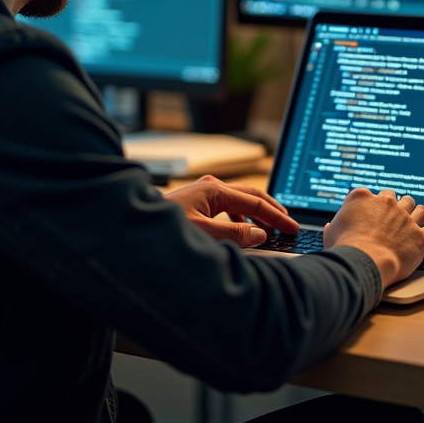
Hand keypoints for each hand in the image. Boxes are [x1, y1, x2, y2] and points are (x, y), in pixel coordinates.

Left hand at [165, 175, 299, 246]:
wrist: (130, 229)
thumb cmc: (161, 231)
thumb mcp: (203, 235)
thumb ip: (235, 235)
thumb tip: (261, 234)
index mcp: (214, 190)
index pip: (255, 202)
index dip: (276, 217)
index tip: (292, 229)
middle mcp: (210, 187)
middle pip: (250, 196)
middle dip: (271, 211)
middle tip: (289, 225)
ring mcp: (202, 193)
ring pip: (239, 201)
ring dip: (256, 215)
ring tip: (270, 230)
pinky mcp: (196, 203)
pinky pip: (227, 207)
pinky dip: (240, 218)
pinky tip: (243, 231)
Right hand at [323, 189, 423, 286]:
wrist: (365, 262)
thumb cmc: (345, 249)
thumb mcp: (331, 233)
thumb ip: (333, 226)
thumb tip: (329, 226)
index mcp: (363, 198)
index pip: (371, 194)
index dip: (372, 204)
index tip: (373, 213)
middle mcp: (386, 203)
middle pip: (396, 197)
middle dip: (396, 206)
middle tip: (395, 217)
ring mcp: (405, 218)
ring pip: (419, 207)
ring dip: (417, 213)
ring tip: (416, 219)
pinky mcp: (419, 234)